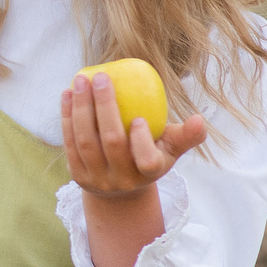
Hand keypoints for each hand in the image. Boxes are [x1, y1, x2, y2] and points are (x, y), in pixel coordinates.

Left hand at [61, 74, 208, 266]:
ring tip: (81, 80)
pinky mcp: (77, 176)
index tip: (139, 117)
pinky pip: (70, 144)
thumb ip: (187, 135)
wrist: (120, 189)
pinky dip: (67, 118)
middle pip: (111, 143)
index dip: (141, 140)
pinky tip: (67, 94)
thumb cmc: (151, 156)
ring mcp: (98, 179)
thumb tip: (200, 120)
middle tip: (101, 77)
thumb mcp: (170, 149)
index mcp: (149, 174)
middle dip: (104, 107)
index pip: (147, 161)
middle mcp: (123, 180)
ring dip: (81, 109)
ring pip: (86, 142)